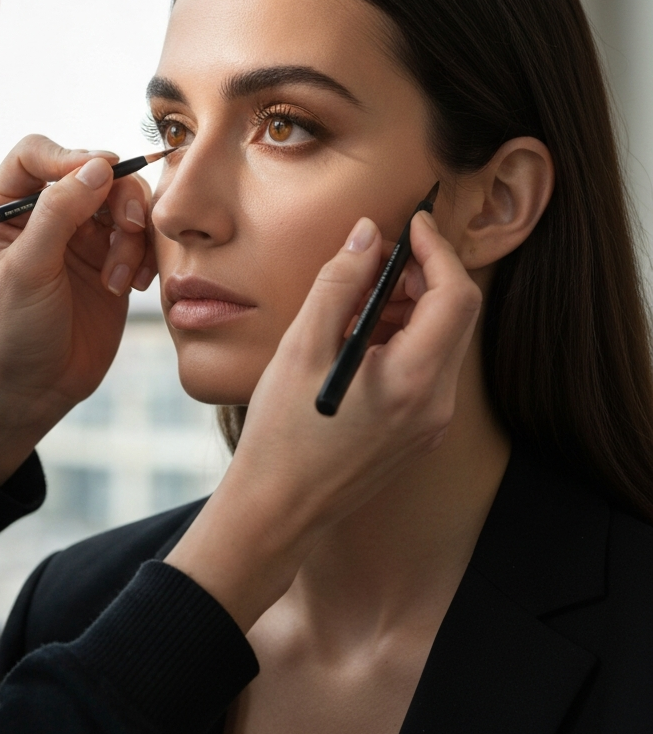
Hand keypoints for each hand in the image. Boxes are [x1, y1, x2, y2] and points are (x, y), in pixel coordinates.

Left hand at [0, 136, 154, 484]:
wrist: (36, 388)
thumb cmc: (14, 330)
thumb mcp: (28, 269)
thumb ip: (58, 213)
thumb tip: (97, 166)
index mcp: (6, 206)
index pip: (37, 153)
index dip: (69, 157)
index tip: (97, 176)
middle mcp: (45, 213)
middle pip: (93, 171)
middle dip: (117, 198)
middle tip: (128, 228)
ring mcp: (81, 236)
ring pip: (124, 202)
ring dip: (132, 235)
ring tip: (120, 278)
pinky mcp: (112, 260)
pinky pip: (141, 236)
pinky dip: (144, 255)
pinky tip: (134, 288)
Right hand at [166, 211, 481, 630]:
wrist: (277, 508)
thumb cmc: (281, 432)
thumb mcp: (302, 347)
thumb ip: (338, 283)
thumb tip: (368, 235)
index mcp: (413, 382)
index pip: (456, 296)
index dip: (438, 251)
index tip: (412, 224)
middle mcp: (435, 404)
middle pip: (456, 316)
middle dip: (424, 275)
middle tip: (377, 255)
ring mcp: (430, 422)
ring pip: (442, 341)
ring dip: (411, 305)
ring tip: (357, 295)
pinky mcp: (417, 432)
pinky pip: (425, 368)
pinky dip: (402, 336)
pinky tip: (358, 333)